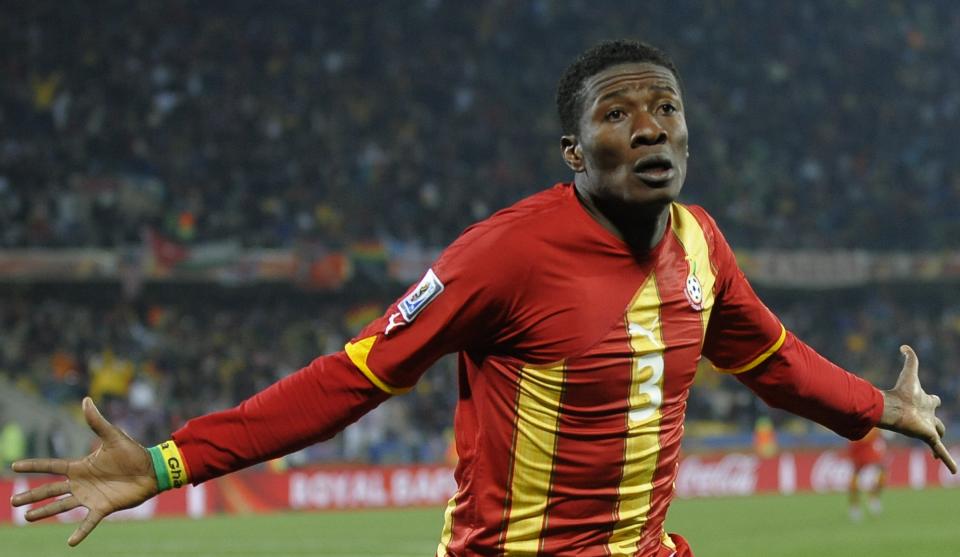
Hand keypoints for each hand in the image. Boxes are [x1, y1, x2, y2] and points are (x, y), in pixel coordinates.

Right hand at [9, 397, 158, 545]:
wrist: (152, 469)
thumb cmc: (133, 452)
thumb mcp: (113, 436)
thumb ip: (97, 422)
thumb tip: (86, 400)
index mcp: (81, 466)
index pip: (51, 467)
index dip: (34, 466)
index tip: (14, 465)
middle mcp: (81, 483)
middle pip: (50, 490)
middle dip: (32, 495)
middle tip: (13, 501)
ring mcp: (91, 496)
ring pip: (62, 506)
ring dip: (45, 512)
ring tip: (27, 518)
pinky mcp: (103, 507)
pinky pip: (88, 522)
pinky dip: (80, 532)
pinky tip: (70, 542)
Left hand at [879, 345, 956, 473]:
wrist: (892, 408)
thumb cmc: (901, 391)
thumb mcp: (910, 372)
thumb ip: (909, 358)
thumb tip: (903, 345)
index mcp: (924, 402)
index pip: (934, 401)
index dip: (934, 399)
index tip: (935, 400)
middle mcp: (927, 416)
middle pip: (937, 421)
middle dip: (938, 423)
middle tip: (936, 429)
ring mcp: (928, 428)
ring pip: (938, 438)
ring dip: (939, 447)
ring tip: (941, 457)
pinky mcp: (928, 437)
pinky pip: (941, 452)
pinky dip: (947, 461)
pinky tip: (953, 472)